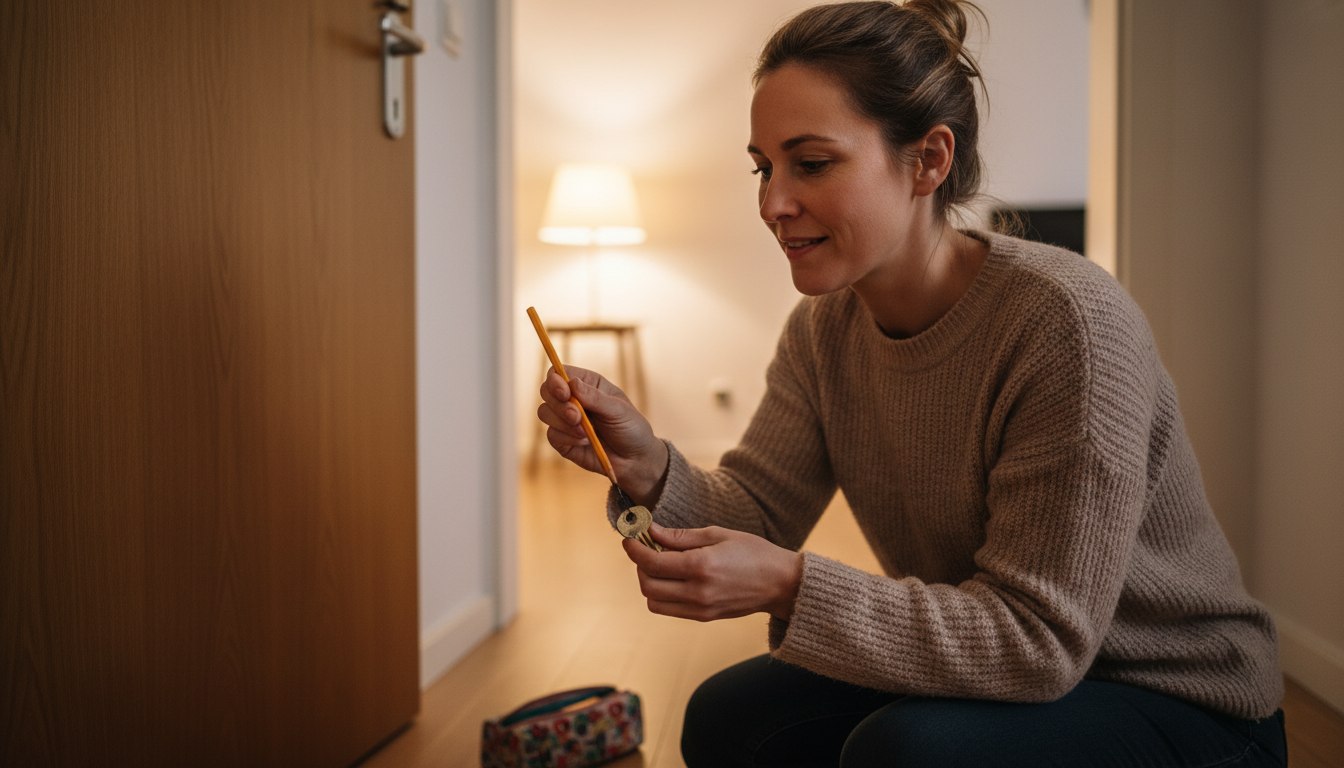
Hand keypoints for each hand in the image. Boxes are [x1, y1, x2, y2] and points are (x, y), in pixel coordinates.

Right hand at [536, 365, 667, 503]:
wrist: (634, 459)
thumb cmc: (630, 428)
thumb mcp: (618, 410)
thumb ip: (595, 398)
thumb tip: (572, 384)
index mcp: (586, 384)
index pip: (558, 373)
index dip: (555, 381)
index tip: (565, 394)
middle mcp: (572, 399)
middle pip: (546, 391)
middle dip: (559, 405)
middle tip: (577, 417)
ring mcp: (564, 420)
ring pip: (544, 412)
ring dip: (563, 423)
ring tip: (586, 433)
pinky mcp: (561, 440)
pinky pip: (551, 435)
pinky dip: (568, 439)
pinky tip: (585, 442)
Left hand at [622, 524, 802, 621]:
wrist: (781, 584)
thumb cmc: (753, 552)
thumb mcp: (718, 534)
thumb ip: (681, 536)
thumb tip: (650, 532)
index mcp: (701, 566)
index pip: (652, 562)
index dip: (634, 549)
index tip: (629, 538)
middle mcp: (697, 592)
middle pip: (647, 584)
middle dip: (640, 565)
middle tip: (646, 549)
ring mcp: (699, 609)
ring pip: (653, 602)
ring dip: (649, 582)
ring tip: (661, 565)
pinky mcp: (703, 618)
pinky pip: (669, 609)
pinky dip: (662, 594)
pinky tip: (674, 578)